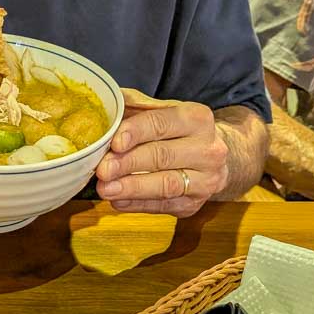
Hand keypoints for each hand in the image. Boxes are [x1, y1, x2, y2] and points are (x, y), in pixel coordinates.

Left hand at [95, 88, 228, 216]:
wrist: (211, 155)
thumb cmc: (178, 130)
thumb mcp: (161, 110)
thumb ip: (134, 107)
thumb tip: (102, 107)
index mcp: (196, 119)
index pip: (161, 124)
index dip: (136, 133)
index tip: (114, 142)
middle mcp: (207, 149)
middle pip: (162, 156)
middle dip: (128, 163)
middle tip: (102, 169)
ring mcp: (205, 179)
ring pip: (166, 185)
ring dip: (132, 188)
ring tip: (105, 188)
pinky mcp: (195, 203)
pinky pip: (164, 206)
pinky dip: (138, 205)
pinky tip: (118, 200)